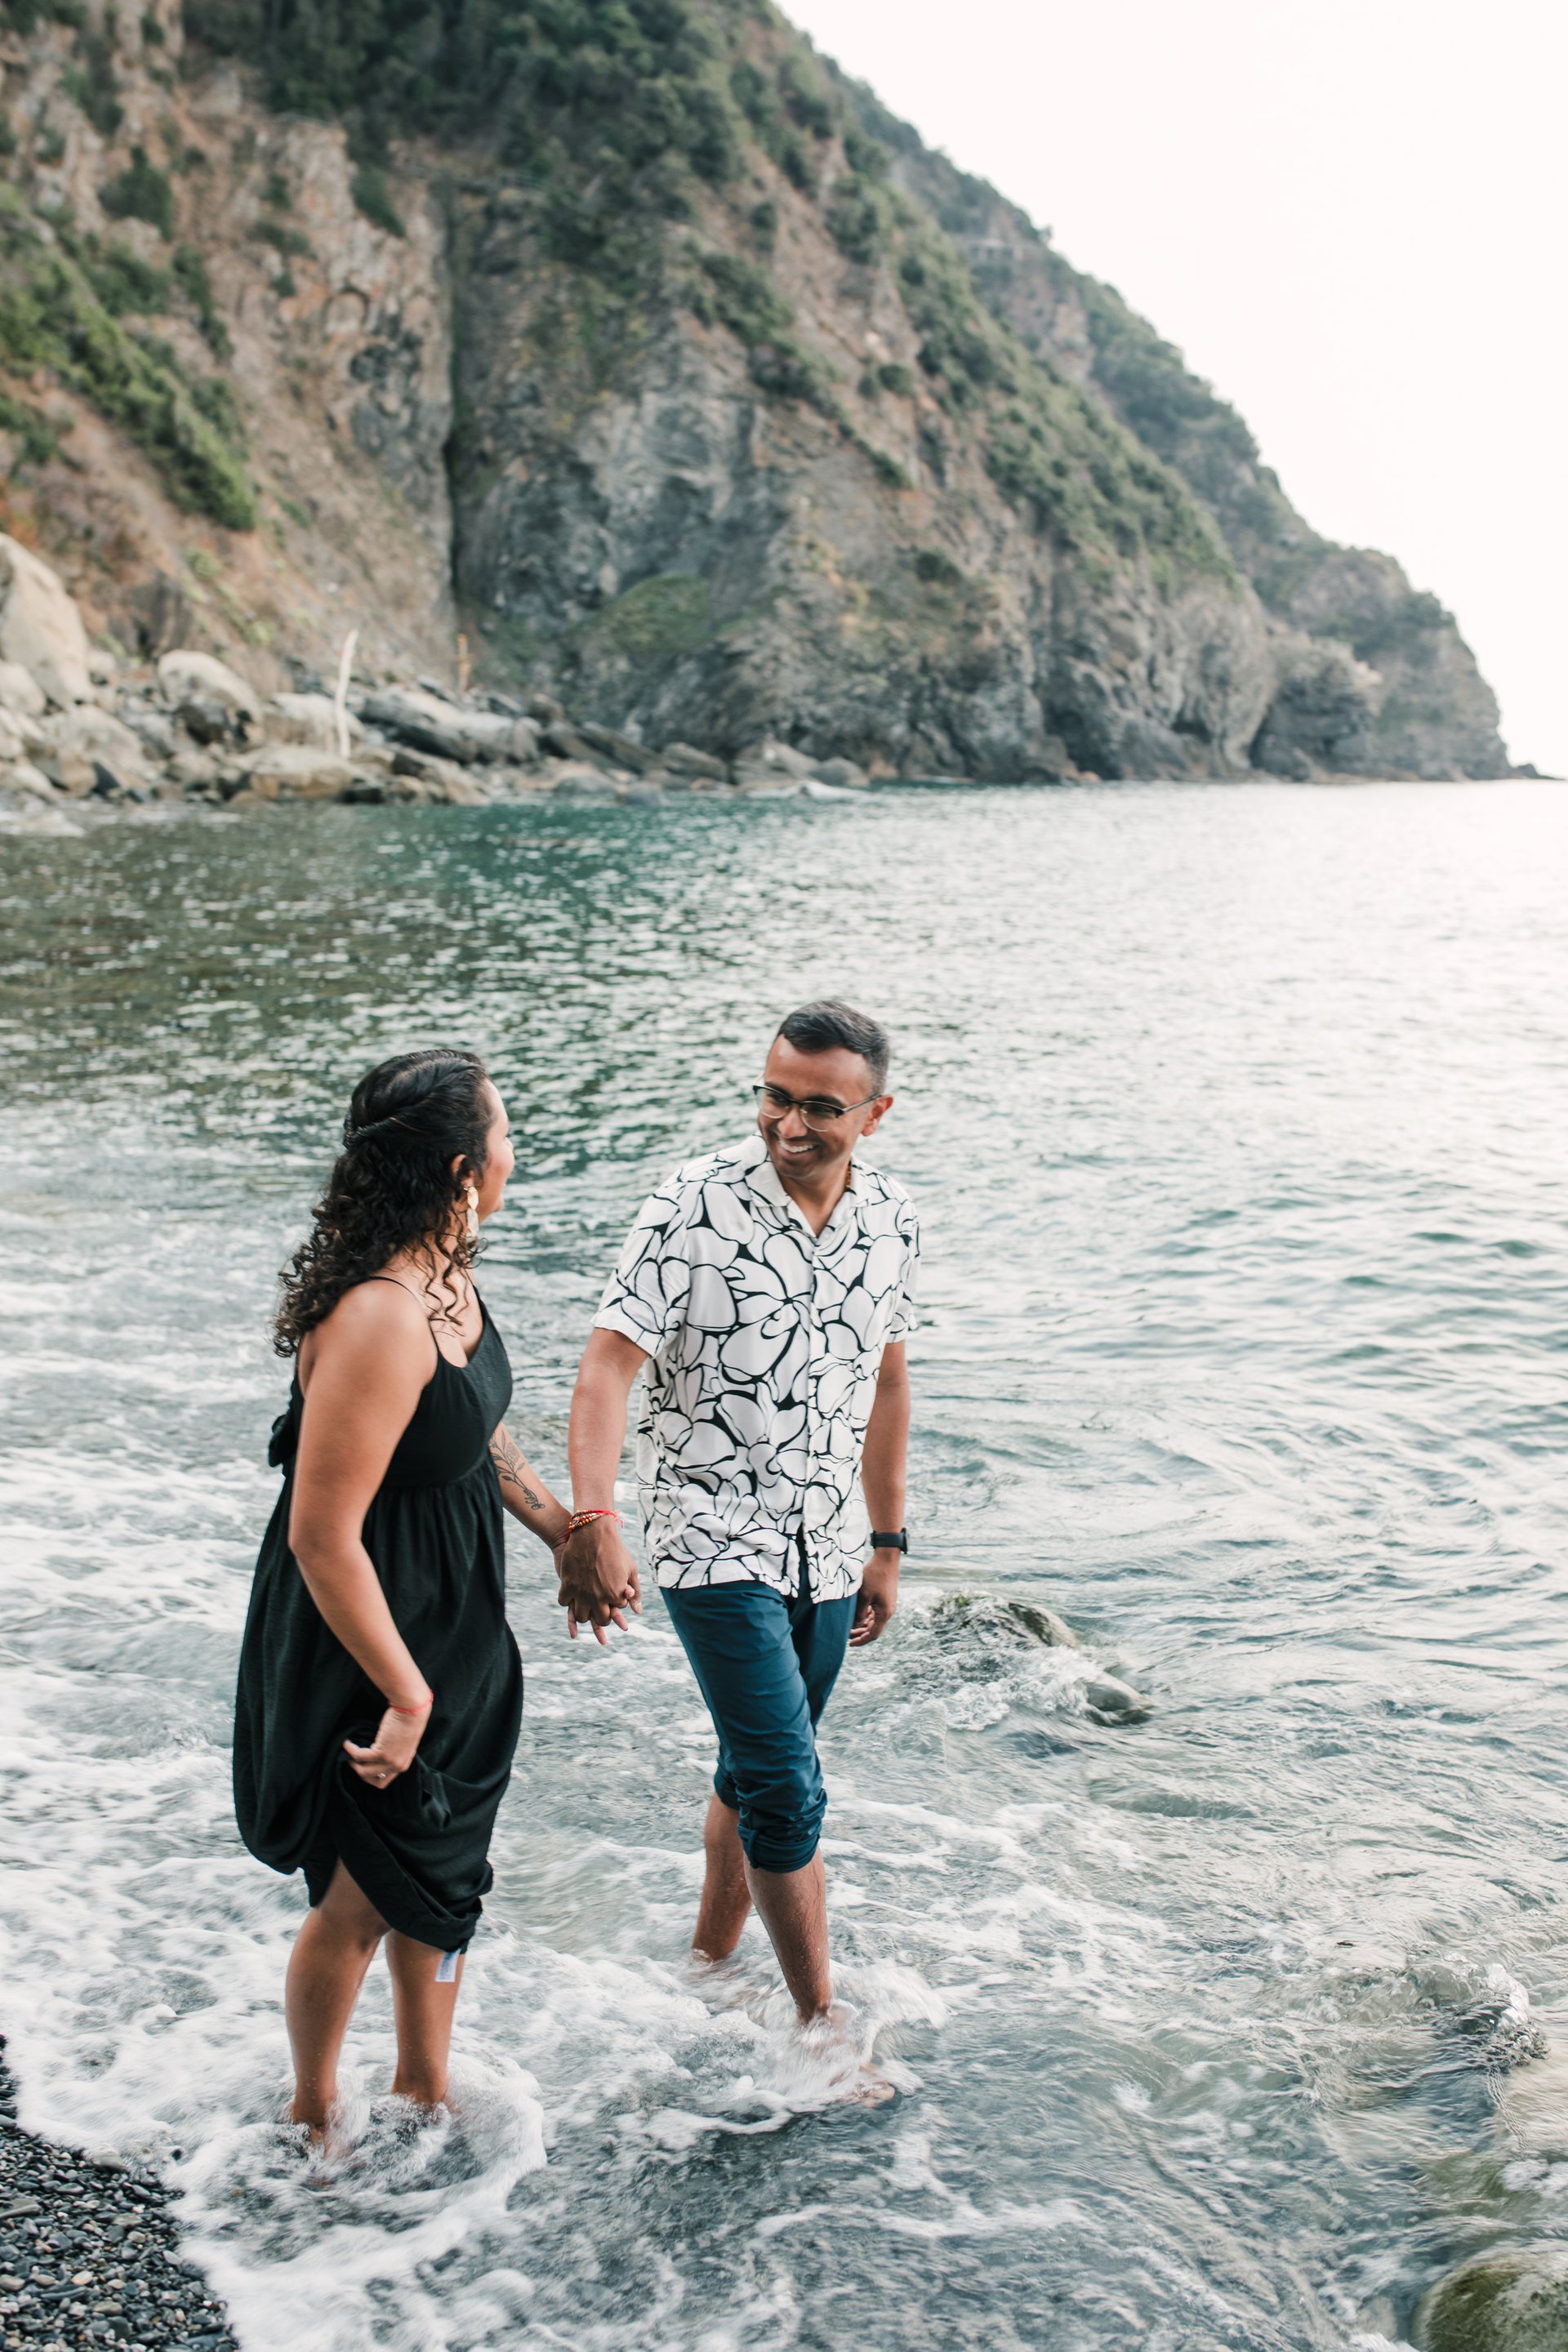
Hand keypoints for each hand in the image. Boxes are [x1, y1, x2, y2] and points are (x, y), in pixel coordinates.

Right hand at [343, 1700, 427, 1786]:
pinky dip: (350, 1749)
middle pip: (370, 1778)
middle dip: (357, 1769)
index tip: (361, 1766)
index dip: (369, 1776)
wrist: (411, 1708)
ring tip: (347, 1749)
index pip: (382, 1781)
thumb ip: (387, 1751)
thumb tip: (369, 1751)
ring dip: (351, 1761)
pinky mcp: (381, 1753)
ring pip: (363, 1770)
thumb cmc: (406, 1719)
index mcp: (403, 1765)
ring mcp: (390, 1761)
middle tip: (350, 1758)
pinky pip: (359, 1755)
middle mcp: (397, 1767)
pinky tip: (346, 1742)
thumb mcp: (399, 1742)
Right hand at [558, 1517, 641, 1644]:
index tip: (615, 1593)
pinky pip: (564, 1603)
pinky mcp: (567, 1586)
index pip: (618, 1609)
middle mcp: (598, 1598)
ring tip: (585, 1606)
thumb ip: (635, 1592)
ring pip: (581, 1616)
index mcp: (615, 1594)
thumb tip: (638, 1612)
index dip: (617, 1601)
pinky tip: (571, 1596)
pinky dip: (567, 1601)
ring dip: (584, 1614)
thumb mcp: (631, 1569)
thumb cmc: (615, 1549)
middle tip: (600, 1610)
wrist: (592, 1532)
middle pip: (600, 1620)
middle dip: (602, 1616)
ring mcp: (581, 1593)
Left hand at [850, 1549, 900, 1647]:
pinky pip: (875, 1613)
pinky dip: (866, 1616)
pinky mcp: (885, 1599)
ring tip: (850, 1626)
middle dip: (860, 1633)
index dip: (861, 1641)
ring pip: (874, 1621)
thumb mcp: (863, 1596)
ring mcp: (887, 1605)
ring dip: (863, 1625)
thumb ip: (858, 1613)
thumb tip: (854, 1626)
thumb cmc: (875, 1575)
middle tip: (846, 1635)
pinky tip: (857, 1615)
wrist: (886, 1559)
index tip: (849, 1644)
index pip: (873, 1634)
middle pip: (874, 1629)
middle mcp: (888, 1611)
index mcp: (884, 1613)